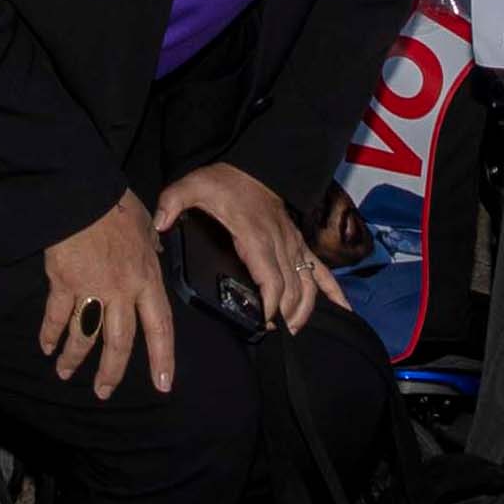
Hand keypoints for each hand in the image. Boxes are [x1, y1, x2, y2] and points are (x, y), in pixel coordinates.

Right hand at [39, 193, 174, 398]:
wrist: (82, 194)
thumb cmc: (117, 204)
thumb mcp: (147, 223)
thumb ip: (152, 243)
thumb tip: (157, 248)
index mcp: (147, 278)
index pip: (160, 326)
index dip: (162, 358)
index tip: (162, 384)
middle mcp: (122, 291)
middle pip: (120, 343)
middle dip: (111, 372)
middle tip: (103, 392)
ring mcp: (92, 289)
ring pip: (86, 336)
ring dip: (74, 359)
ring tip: (65, 374)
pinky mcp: (63, 283)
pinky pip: (57, 316)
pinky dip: (50, 334)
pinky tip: (46, 347)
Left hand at [156, 157, 343, 332]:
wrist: (252, 168)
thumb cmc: (223, 183)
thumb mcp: (192, 186)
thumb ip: (173, 203)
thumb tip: (160, 224)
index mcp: (256, 236)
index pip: (271, 278)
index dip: (271, 304)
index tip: (264, 323)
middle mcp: (279, 244)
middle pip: (292, 287)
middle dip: (287, 315)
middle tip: (277, 336)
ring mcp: (293, 244)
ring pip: (308, 282)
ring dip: (306, 308)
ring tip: (295, 330)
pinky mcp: (299, 244)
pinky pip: (321, 268)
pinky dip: (333, 290)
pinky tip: (343, 309)